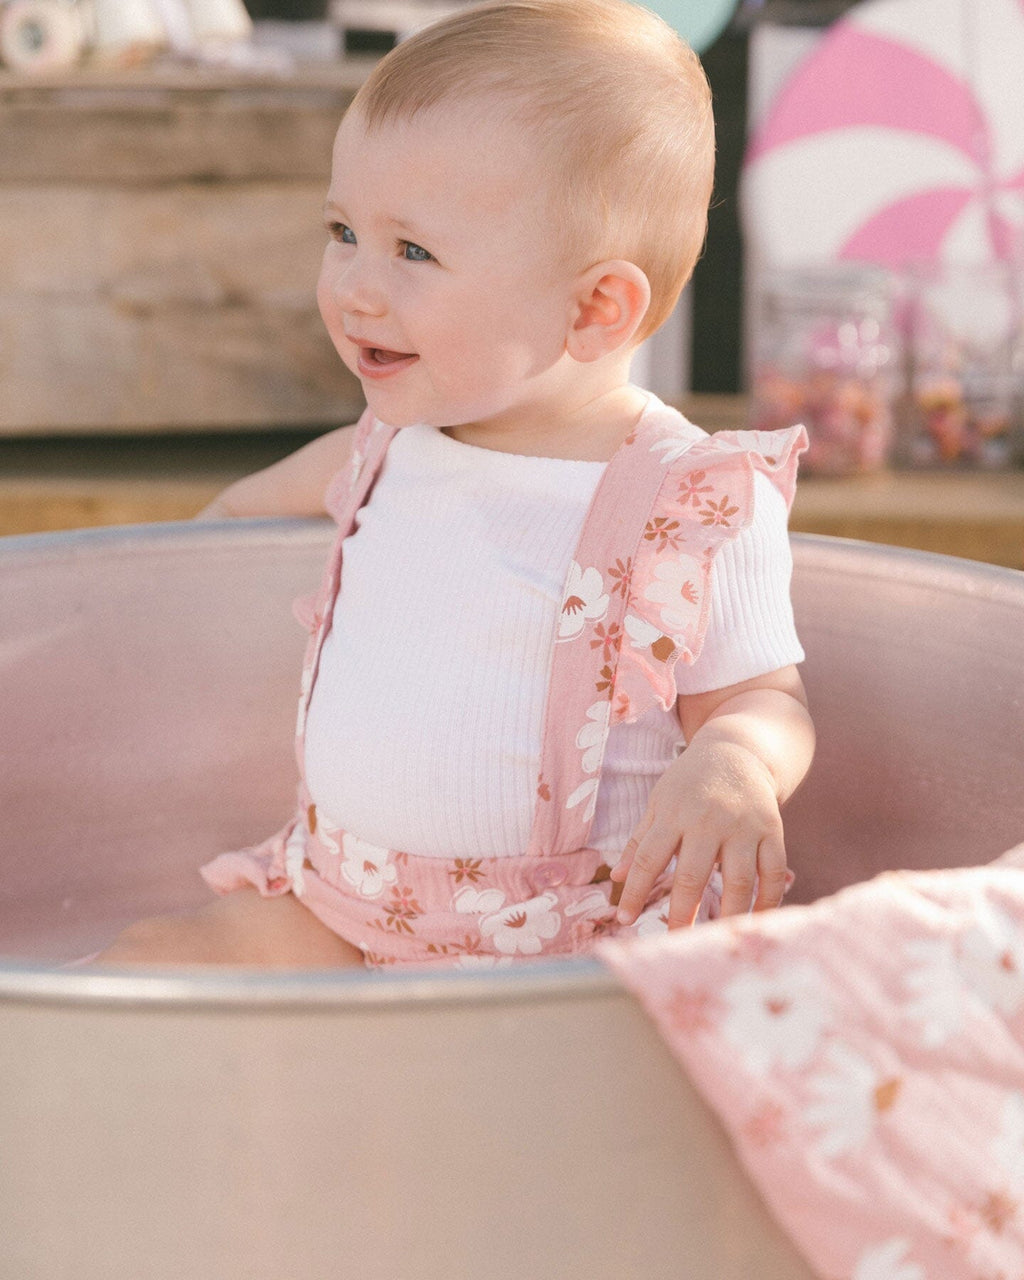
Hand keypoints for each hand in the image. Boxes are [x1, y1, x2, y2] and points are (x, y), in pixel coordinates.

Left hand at [610, 737, 787, 928]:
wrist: (737, 750)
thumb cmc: (690, 782)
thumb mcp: (659, 802)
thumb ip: (641, 840)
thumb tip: (618, 877)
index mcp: (674, 813)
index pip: (650, 858)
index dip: (635, 891)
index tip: (623, 919)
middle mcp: (708, 820)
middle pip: (693, 873)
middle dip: (682, 912)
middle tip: (675, 941)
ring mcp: (743, 826)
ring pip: (738, 878)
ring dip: (729, 913)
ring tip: (718, 939)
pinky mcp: (772, 830)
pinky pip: (773, 871)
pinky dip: (768, 900)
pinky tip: (757, 921)